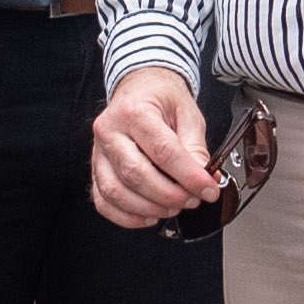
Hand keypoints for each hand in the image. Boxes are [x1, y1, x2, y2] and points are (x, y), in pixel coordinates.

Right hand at [92, 67, 218, 229]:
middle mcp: (110, 130)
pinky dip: (127, 216)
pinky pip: (103, 200)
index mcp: (134, 111)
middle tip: (192, 199)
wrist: (139, 87)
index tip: (208, 189)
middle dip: (170, 195)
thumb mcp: (187, 113)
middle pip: (136, 174)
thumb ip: (195, 147)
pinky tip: (149, 215)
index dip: (189, 176)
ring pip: (117, 192)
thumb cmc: (161, 98)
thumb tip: (204, 177)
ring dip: (149, 208)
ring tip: (174, 207)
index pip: (163, 151)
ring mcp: (98, 151)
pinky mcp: (96, 168)